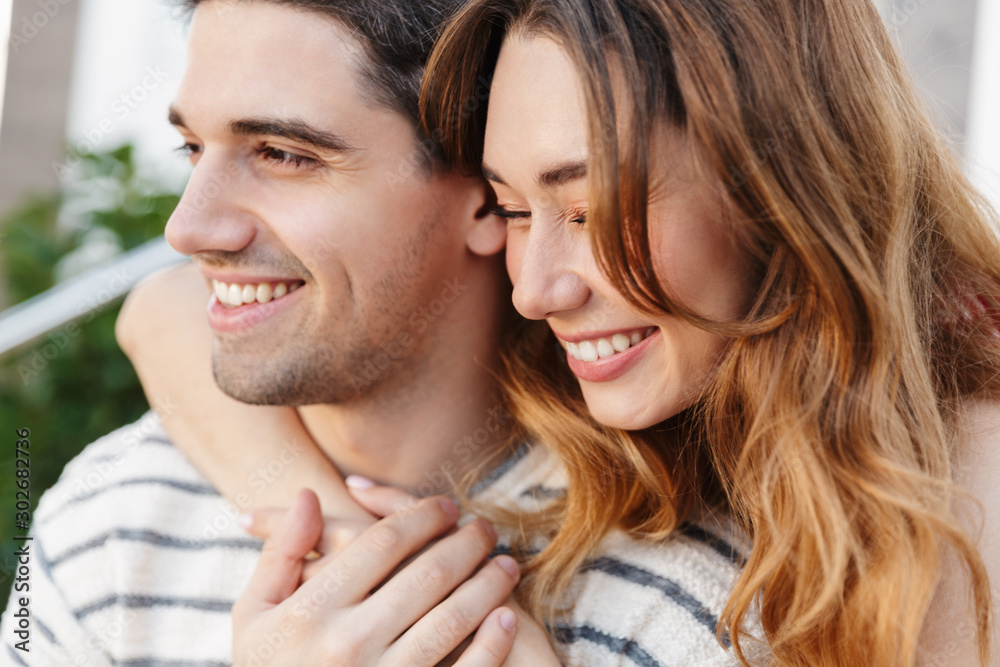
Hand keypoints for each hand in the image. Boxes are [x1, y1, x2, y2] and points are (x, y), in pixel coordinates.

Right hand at [232, 489, 520, 665]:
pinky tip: (505, 617)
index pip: (381, 543)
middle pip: (425, 574)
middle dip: (465, 543)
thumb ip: (281, 555)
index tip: (446, 505)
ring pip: (450, 619)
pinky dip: (490, 644)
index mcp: (309, 613)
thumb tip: (309, 495)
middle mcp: (345, 645)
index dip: (422, 516)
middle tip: (486, 528)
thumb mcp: (254, 615)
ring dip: (487, 585)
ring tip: (506, 564)